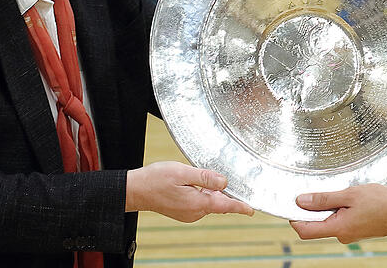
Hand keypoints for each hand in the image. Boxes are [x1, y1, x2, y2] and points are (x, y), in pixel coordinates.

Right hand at [125, 161, 253, 222]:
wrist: (135, 190)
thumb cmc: (156, 179)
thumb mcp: (183, 172)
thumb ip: (205, 177)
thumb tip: (224, 182)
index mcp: (197, 203)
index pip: (225, 206)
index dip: (240, 206)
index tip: (251, 210)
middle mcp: (194, 212)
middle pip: (218, 201)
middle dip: (221, 190)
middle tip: (214, 174)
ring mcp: (188, 214)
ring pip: (208, 201)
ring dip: (209, 190)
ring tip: (193, 176)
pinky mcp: (183, 212)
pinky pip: (199, 202)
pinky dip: (201, 193)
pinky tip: (191, 183)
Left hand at [290, 184, 386, 243]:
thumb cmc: (382, 202)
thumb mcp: (350, 194)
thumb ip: (324, 198)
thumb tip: (301, 202)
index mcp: (338, 228)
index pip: (305, 230)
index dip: (294, 217)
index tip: (291, 203)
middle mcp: (342, 235)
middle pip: (317, 225)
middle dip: (315, 208)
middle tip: (322, 189)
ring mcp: (351, 234)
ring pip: (330, 220)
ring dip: (331, 206)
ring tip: (344, 192)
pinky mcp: (358, 230)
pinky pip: (342, 220)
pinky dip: (341, 209)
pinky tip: (352, 199)